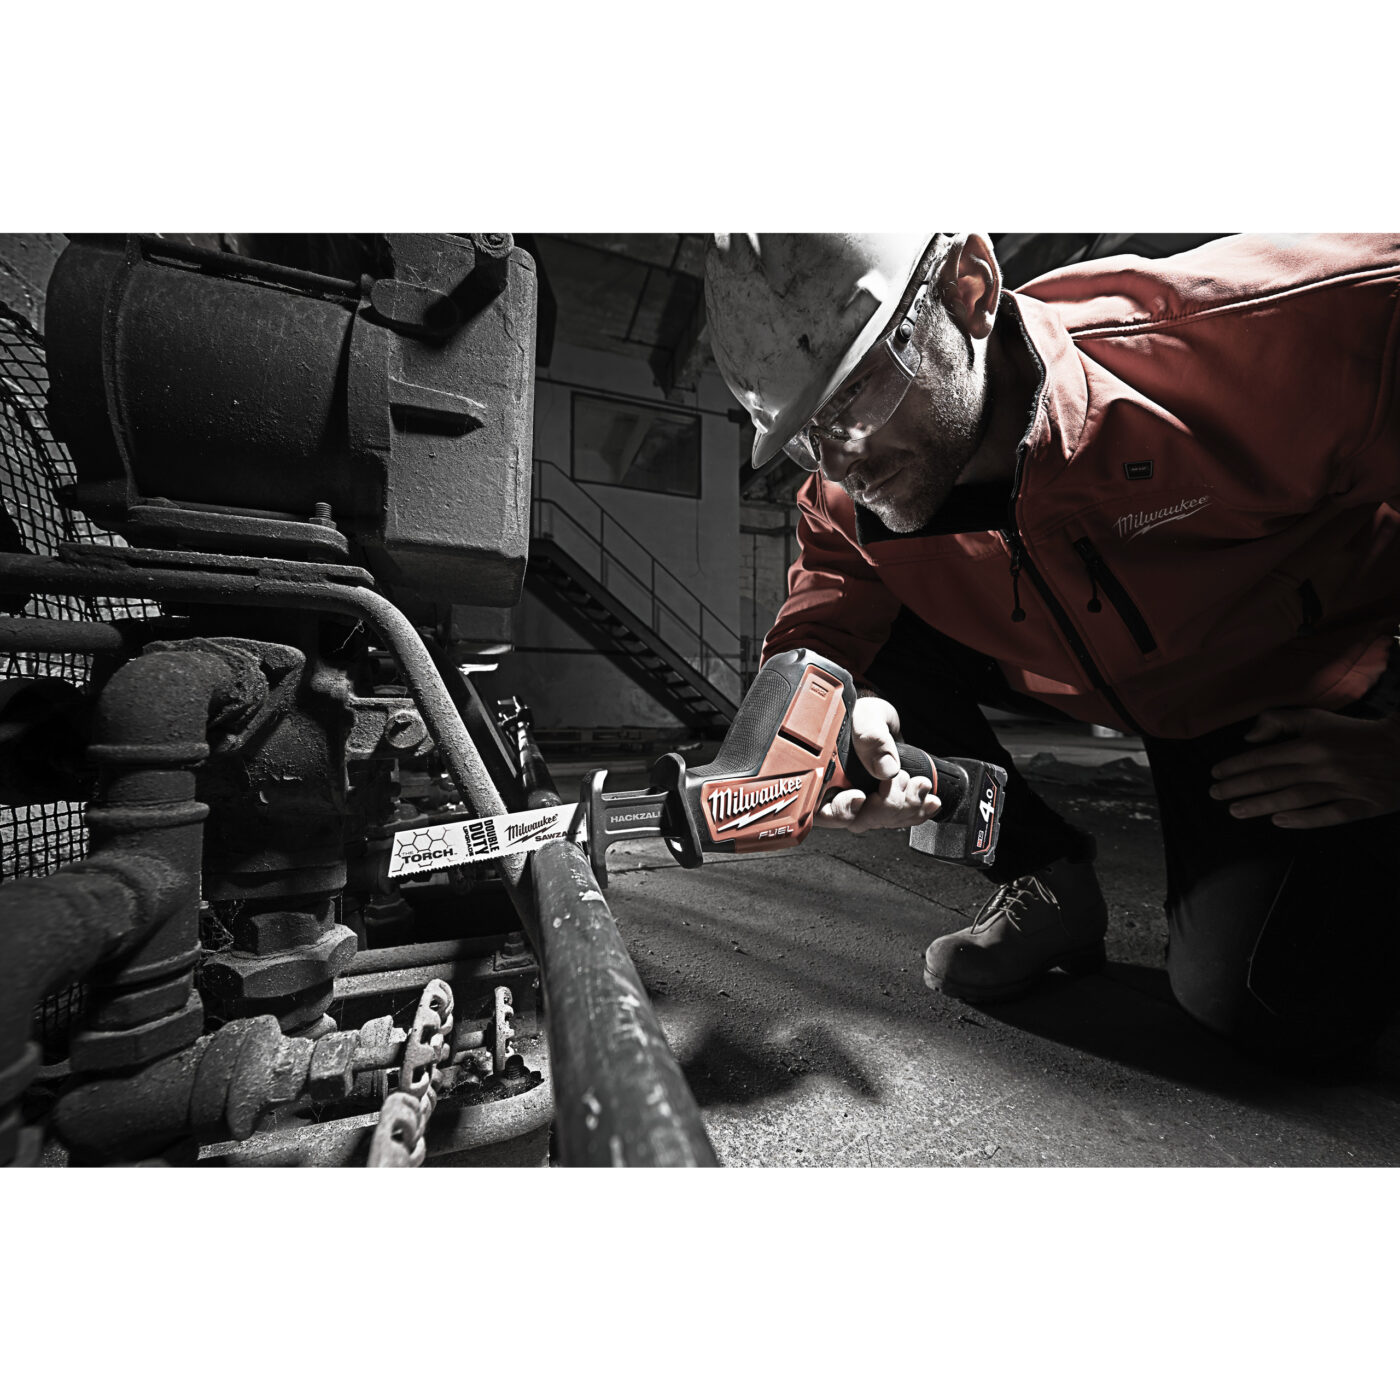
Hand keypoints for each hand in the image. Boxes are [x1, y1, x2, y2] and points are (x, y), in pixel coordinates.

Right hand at [814, 695, 942, 832]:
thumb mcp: (864, 716)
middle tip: (902, 782)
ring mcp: (860, 800)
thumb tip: (886, 767)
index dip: (841, 810)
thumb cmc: (859, 713)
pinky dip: (916, 811)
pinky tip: (928, 801)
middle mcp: (837, 793)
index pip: (821, 808)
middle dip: (886, 808)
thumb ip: (871, 735)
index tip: (859, 797)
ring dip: (906, 808)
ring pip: (880, 821)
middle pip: (856, 819)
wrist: (875, 719)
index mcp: (822, 775)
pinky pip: (897, 817)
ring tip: (920, 785)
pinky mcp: (880, 803)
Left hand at [1208, 707, 1399, 828]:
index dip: (1237, 766)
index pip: (1266, 757)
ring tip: (1236, 810)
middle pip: (1274, 779)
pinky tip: (1278, 821)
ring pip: (1295, 798)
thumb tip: (1250, 736)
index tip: (1216, 774)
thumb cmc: (1354, 733)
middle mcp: (1325, 765)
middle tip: (1215, 795)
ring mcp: (1344, 787)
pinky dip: (1303, 820)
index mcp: (1313, 743)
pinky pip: (1329, 816)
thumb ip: (1281, 720)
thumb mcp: (1318, 718)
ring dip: (1262, 806)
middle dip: (1240, 788)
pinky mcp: (1362, 805)